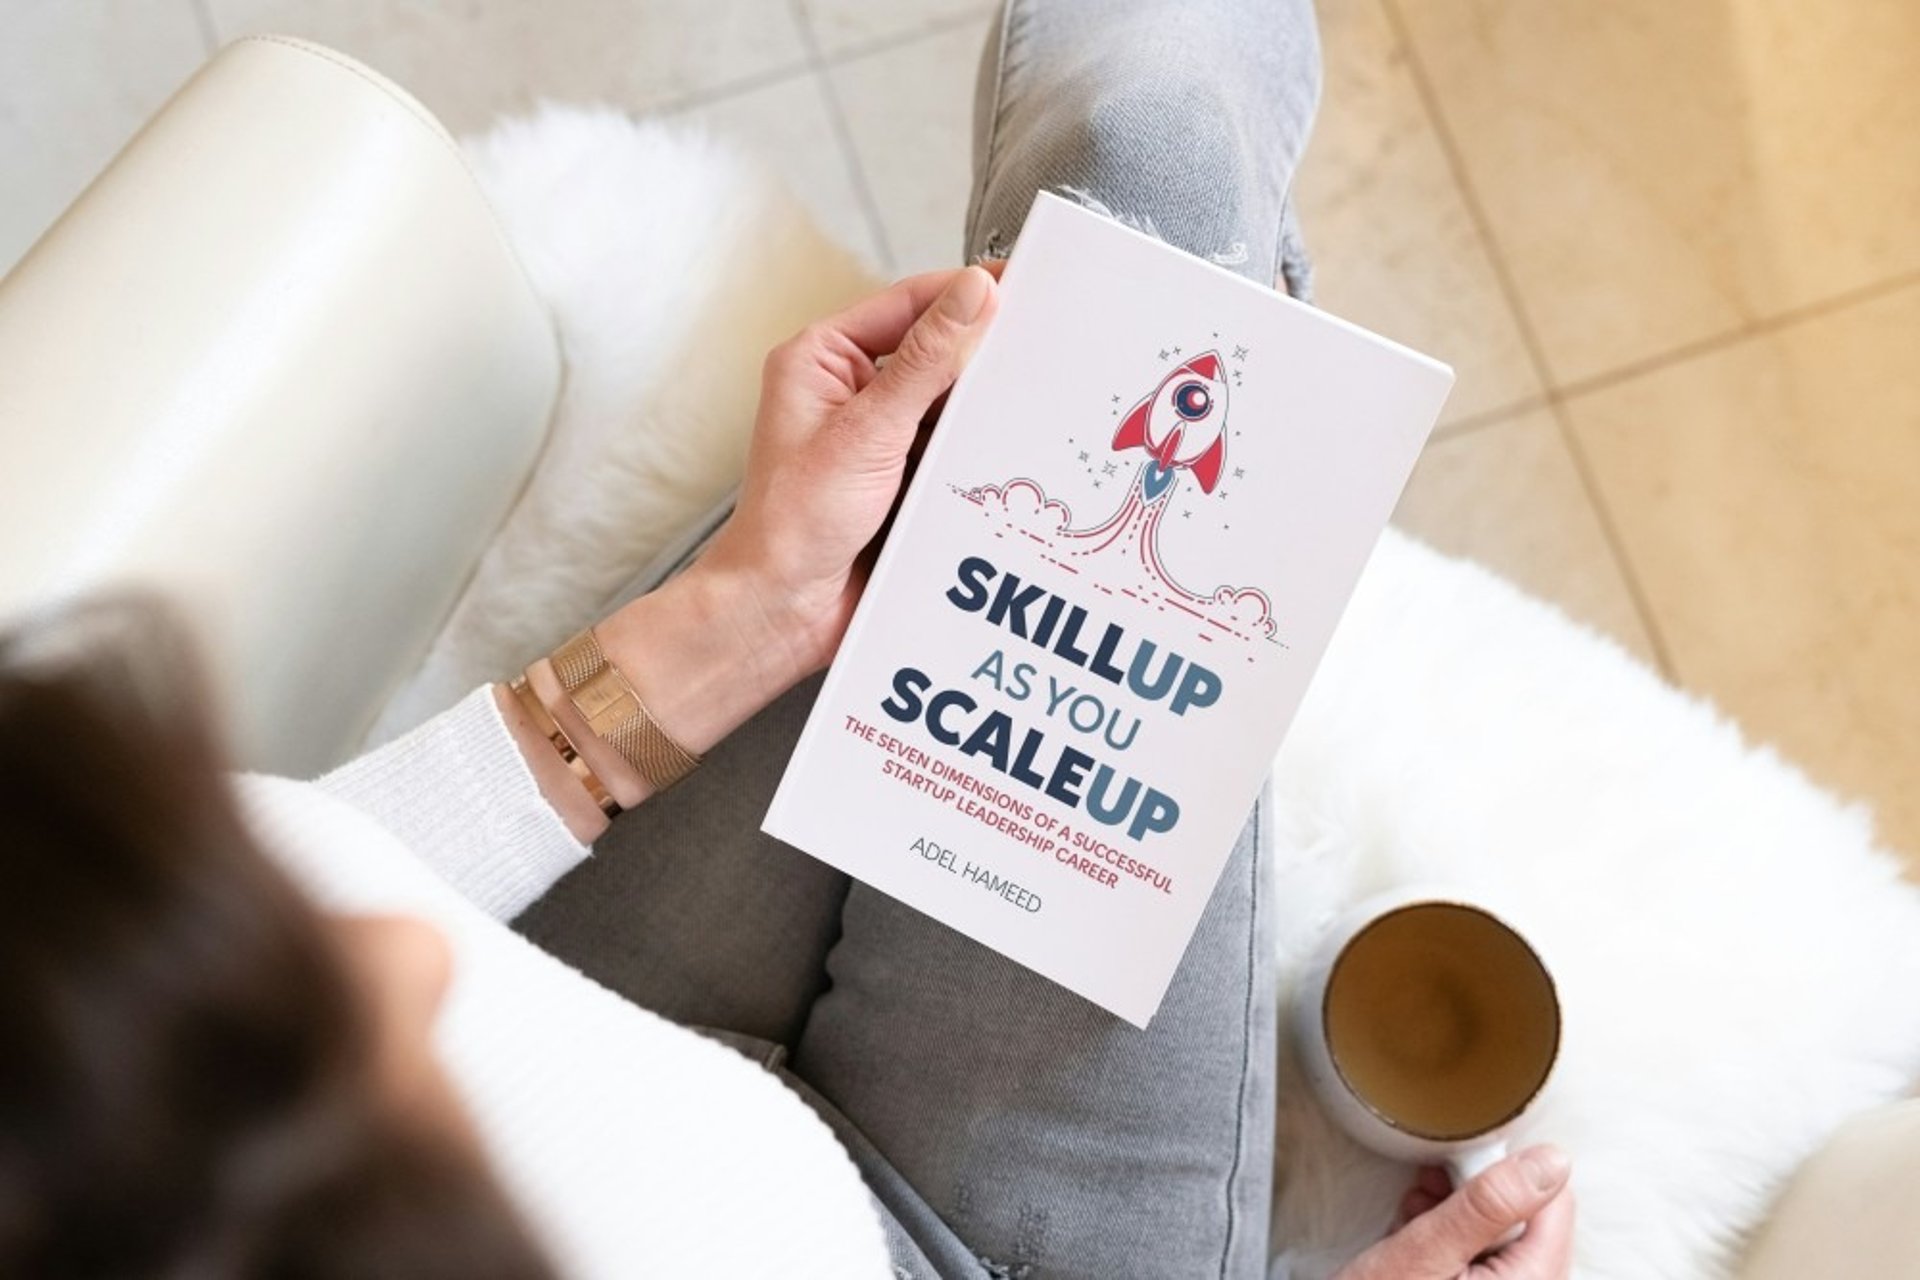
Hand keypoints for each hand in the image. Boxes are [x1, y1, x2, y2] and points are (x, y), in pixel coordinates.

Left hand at [698, 263, 1000, 689]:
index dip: (964, 293)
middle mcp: (850, 393)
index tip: (1021, 284)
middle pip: (934, 353)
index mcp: (822, 360)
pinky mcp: (902, 481)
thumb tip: (972, 293)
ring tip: (1032, 405)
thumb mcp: (866, 431)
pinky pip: (953, 453)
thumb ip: (925, 361)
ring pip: (950, 407)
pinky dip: (979, 455)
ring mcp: (879, 439)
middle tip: (1039, 348)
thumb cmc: (791, 523)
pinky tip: (1010, 456)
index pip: (907, 304)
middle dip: (982, 357)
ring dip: (984, 412)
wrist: (782, 612)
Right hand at [1332, 1145, 1575, 1279]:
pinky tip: (1420, 1234)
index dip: (1506, 1174)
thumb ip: (1489, 1206)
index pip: (1554, 1203)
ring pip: (1504, 1236)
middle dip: (1477, 1195)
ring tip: (1419, 1212)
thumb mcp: (1426, 1252)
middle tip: (1431, 1193)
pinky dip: (1454, 1239)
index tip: (1461, 1169)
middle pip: (1529, 1219)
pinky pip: (1486, 1259)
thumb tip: (1550, 1161)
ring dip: (1461, 1214)